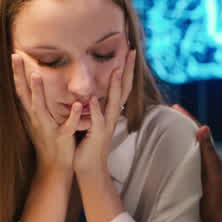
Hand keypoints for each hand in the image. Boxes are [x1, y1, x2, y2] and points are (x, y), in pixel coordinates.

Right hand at [11, 52, 80, 174]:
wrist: (54, 168)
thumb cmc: (49, 143)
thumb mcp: (41, 122)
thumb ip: (38, 106)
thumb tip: (33, 90)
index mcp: (33, 114)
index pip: (22, 90)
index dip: (17, 73)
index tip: (14, 55)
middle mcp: (37, 119)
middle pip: (24, 94)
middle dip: (20, 75)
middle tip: (15, 56)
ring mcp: (47, 128)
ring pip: (40, 108)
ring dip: (38, 92)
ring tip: (37, 75)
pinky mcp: (61, 138)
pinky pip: (66, 126)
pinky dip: (70, 115)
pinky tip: (75, 104)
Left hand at [74, 48, 134, 178]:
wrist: (89, 170)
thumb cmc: (88, 146)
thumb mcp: (93, 122)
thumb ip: (95, 108)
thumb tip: (94, 92)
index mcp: (110, 112)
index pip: (122, 87)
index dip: (126, 69)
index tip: (129, 51)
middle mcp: (112, 117)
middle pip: (124, 89)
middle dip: (128, 70)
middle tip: (132, 51)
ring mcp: (106, 126)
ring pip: (114, 103)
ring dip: (116, 86)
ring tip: (117, 70)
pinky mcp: (97, 135)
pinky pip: (96, 121)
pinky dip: (96, 110)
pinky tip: (94, 99)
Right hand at [171, 105, 221, 221]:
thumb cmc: (221, 207)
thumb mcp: (214, 177)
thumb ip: (208, 154)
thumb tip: (203, 127)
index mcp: (215, 162)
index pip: (200, 135)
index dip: (188, 120)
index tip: (173, 107)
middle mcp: (210, 170)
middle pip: (193, 145)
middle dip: (179, 131)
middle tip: (161, 120)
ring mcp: (203, 182)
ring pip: (187, 160)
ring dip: (175, 148)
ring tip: (158, 139)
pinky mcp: (196, 194)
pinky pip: (183, 175)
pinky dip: (174, 167)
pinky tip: (162, 169)